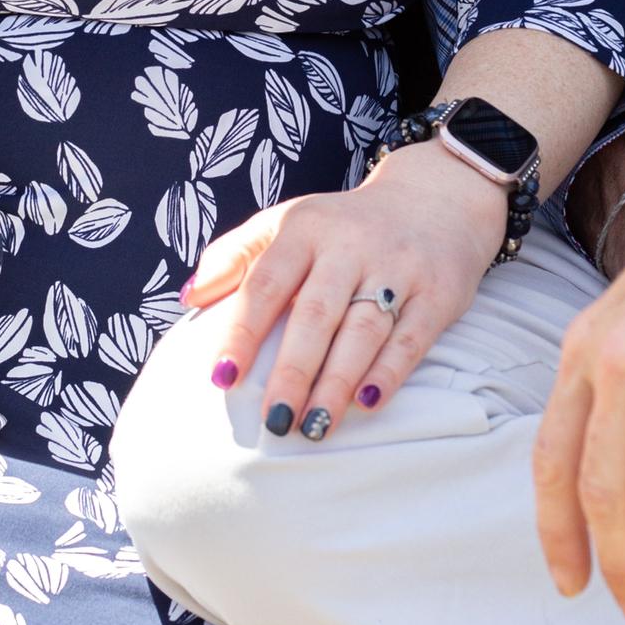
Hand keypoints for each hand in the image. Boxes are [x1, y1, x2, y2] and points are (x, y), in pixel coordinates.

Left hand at [180, 144, 504, 439]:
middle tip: (272, 422)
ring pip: (362, 331)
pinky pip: (410, 338)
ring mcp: (397, 267)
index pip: (266, 281)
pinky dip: (388, 373)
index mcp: (306, 227)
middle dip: (292, 372)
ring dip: (336, 383)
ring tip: (312, 427)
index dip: (242, 331)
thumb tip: (188, 298)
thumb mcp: (288, 222)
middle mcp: (351, 245)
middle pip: (315, 314)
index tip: (222, 378)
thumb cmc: (343, 226)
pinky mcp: (437, 292)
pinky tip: (367, 404)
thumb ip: (234, 256)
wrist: (434, 197)